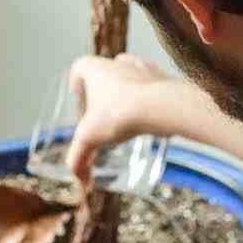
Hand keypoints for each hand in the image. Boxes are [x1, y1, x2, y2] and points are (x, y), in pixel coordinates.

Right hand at [65, 53, 178, 186]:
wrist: (163, 106)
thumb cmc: (120, 114)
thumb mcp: (89, 139)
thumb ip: (79, 158)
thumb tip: (80, 179)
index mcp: (96, 69)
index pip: (80, 67)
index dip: (77, 80)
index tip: (79, 95)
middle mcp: (119, 63)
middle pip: (106, 71)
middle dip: (104, 91)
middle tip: (105, 113)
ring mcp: (144, 68)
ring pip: (132, 75)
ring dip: (129, 92)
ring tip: (129, 115)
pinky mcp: (165, 78)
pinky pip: (155, 85)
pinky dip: (152, 98)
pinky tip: (151, 116)